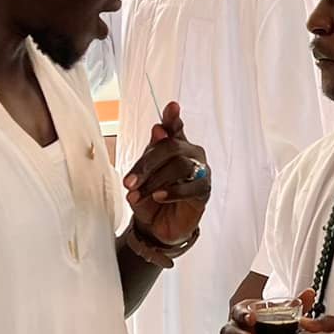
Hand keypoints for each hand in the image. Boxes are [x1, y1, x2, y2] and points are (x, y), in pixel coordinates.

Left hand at [122, 103, 211, 244]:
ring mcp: (200, 171)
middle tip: (129, 182)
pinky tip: (159, 197)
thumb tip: (159, 129)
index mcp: (174, 145)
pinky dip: (172, 191)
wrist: (155, 227)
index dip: (173, 117)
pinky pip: (192, 187)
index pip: (175, 127)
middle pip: (172, 147)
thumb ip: (149, 153)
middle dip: (147, 164)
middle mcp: (190, 154)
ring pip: (180, 165)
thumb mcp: (143, 175)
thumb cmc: (149, 197)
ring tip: (138, 195)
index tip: (171, 106)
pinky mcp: (204, 191)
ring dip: (155, 181)